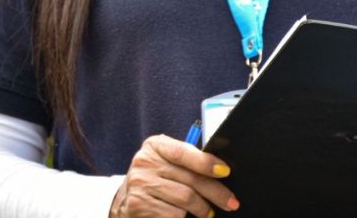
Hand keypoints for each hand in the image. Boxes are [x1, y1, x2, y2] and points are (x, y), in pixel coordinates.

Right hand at [110, 135, 238, 216]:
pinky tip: (187, 217)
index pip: (183, 152)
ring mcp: (140, 183)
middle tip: (231, 202)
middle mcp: (145, 162)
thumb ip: (187, 163)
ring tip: (207, 213)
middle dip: (216, 193)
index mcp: (155, 146)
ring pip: (186, 199)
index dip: (206, 162)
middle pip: (191, 179)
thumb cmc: (155, 182)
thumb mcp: (166, 164)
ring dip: (203, 210)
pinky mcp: (138, 204)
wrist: (126, 204)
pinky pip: (174, 214)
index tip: (225, 171)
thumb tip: (220, 170)